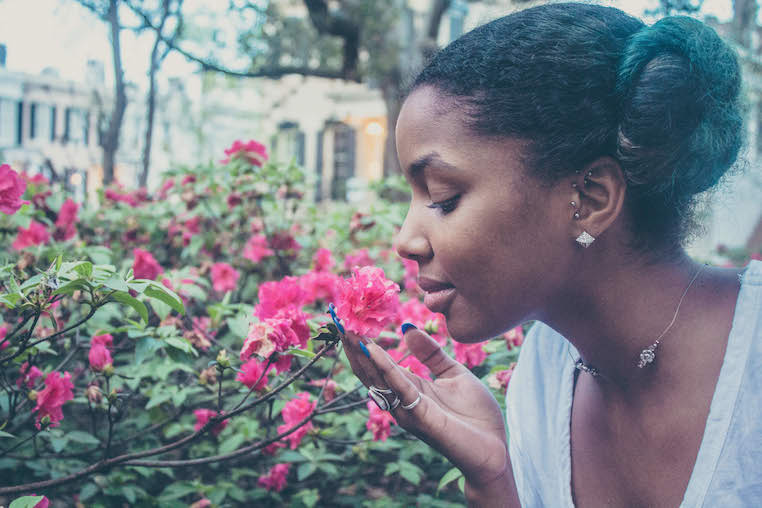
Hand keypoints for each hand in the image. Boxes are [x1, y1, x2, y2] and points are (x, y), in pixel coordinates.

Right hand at [341, 326, 518, 505]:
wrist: (495, 449)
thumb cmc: (476, 416)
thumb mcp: (453, 373)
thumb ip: (430, 353)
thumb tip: (406, 328)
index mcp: (409, 388)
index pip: (377, 363)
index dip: (362, 342)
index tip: (349, 320)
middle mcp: (401, 399)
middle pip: (369, 370)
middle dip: (353, 345)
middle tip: (338, 319)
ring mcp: (407, 409)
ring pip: (376, 378)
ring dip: (360, 353)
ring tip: (347, 329)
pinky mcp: (420, 416)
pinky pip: (399, 387)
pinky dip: (384, 367)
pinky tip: (373, 349)